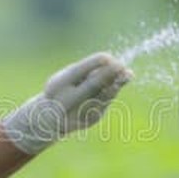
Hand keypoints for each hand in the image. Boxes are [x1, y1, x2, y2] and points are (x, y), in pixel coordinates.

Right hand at [2, 52, 131, 154]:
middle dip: (109, 74)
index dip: (94, 63)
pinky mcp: (89, 121)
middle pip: (91, 85)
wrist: (51, 117)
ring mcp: (77, 112)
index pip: (77, 72)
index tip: (109, 56)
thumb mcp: (70, 77)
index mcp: (57, 85)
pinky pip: (104, 105)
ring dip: (116, 84)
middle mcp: (65, 100)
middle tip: (122, 65)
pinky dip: (112, 93)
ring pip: (102, 96)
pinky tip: (117, 85)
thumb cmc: (63, 89)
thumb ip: (90, 70)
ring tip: (127, 74)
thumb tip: (115, 63)